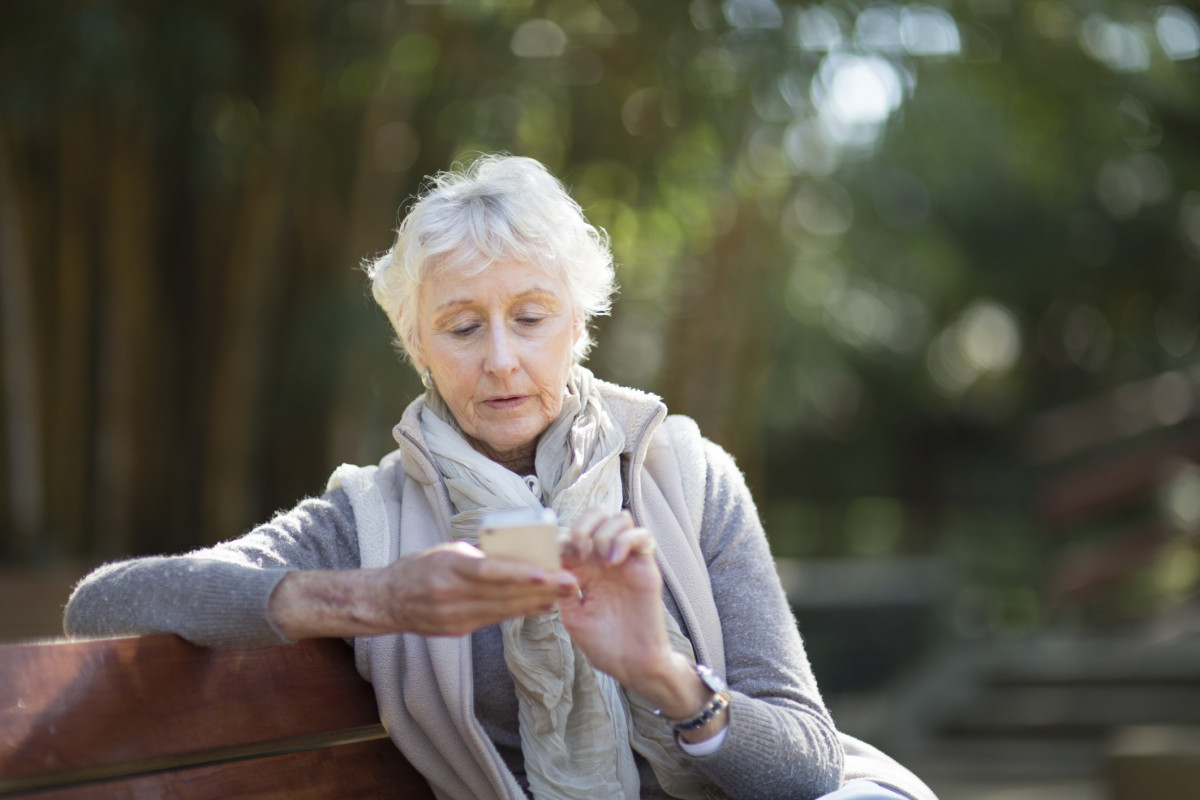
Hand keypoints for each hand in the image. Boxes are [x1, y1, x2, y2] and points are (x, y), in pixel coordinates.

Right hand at [269, 542, 577, 639]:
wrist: (386, 600)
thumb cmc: (420, 567)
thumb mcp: (446, 551)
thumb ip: (477, 556)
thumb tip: (516, 555)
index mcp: (447, 568)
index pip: (489, 571)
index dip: (520, 574)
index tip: (548, 572)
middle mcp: (450, 595)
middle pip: (503, 593)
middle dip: (541, 589)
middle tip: (572, 582)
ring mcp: (454, 617)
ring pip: (503, 609)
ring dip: (536, 602)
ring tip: (565, 594)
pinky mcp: (457, 630)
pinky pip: (495, 619)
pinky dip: (520, 611)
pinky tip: (542, 606)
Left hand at [559, 510, 729, 737]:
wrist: (632, 663)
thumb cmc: (602, 644)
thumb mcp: (573, 617)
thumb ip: (563, 589)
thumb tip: (557, 563)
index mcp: (583, 570)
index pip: (572, 534)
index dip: (563, 538)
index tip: (559, 558)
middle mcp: (604, 560)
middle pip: (596, 516)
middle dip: (584, 526)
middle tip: (579, 551)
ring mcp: (626, 561)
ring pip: (619, 518)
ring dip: (605, 532)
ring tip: (602, 560)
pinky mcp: (645, 567)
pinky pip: (642, 535)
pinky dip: (626, 539)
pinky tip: (614, 561)